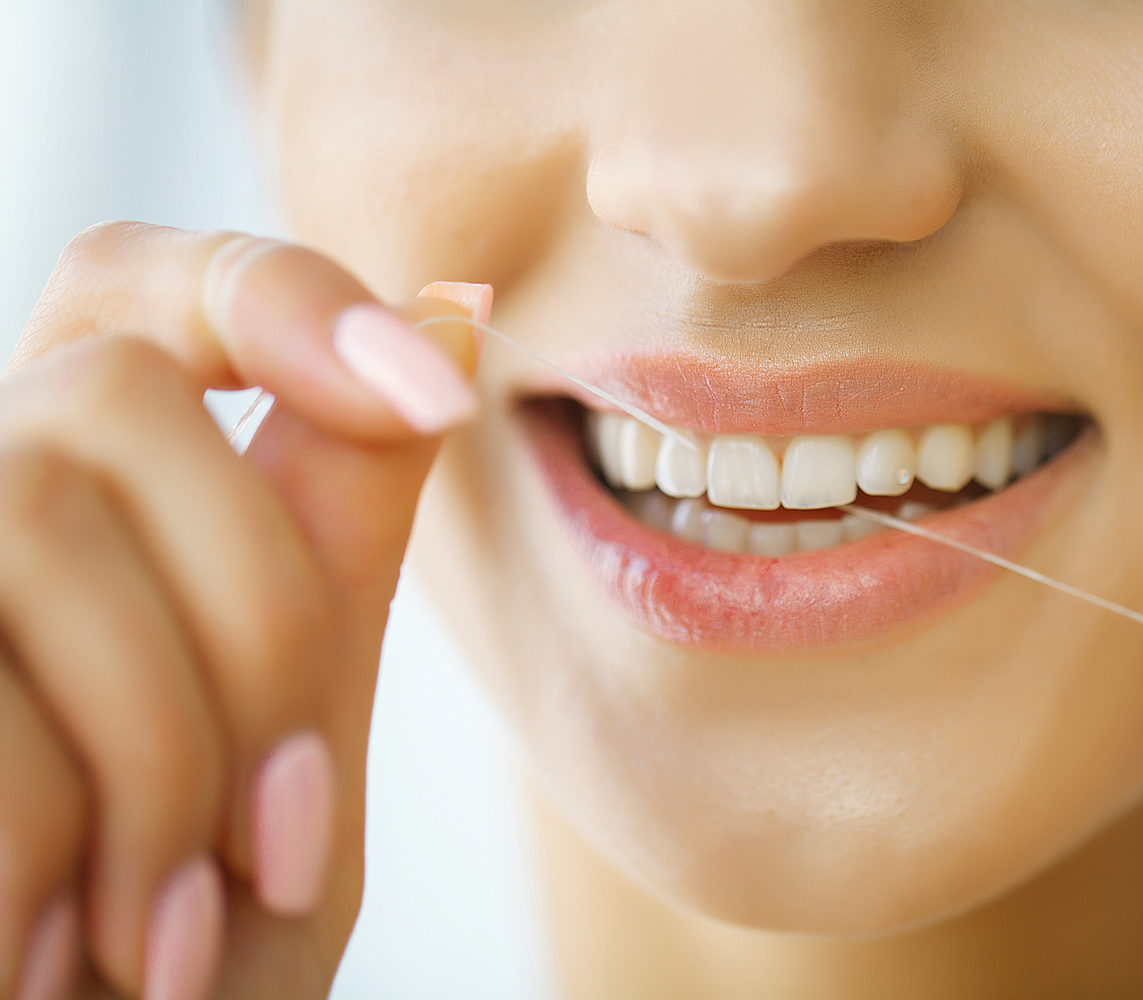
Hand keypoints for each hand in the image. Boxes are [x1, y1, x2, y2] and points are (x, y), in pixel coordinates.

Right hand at [0, 222, 485, 998]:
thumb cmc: (185, 972)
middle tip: (279, 836)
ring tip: (177, 936)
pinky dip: (53, 837)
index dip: (282, 296)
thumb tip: (455, 311)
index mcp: (68, 514)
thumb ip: (333, 540)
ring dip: (162, 758)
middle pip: (114, 397)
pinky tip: (59, 958)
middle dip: (254, 617)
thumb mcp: (292, 749)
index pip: (137, 285)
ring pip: (36, 519)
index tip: (442, 399)